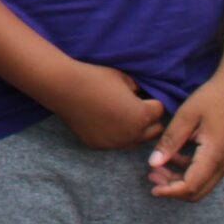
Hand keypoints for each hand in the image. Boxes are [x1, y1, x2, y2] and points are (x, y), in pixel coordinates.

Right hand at [45, 62, 164, 149]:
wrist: (63, 87)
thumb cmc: (95, 78)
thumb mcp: (125, 78)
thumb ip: (140, 90)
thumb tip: (143, 96)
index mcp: (143, 115)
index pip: (160, 110)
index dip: (151, 100)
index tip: (139, 94)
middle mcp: (133, 134)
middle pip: (154, 131)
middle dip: (148, 119)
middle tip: (133, 107)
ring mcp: (116, 143)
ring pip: (136, 140)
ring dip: (133, 130)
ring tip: (119, 115)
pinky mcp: (100, 145)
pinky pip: (115, 143)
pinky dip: (113, 134)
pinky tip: (101, 120)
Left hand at [148, 75, 223, 201]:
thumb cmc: (211, 99)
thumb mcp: (185, 117)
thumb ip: (170, 142)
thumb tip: (153, 164)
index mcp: (214, 155)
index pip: (191, 186)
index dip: (170, 191)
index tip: (152, 188)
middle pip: (198, 191)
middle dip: (173, 189)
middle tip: (152, 177)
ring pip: (203, 184)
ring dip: (180, 180)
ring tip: (157, 168)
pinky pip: (207, 173)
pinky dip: (188, 171)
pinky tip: (173, 156)